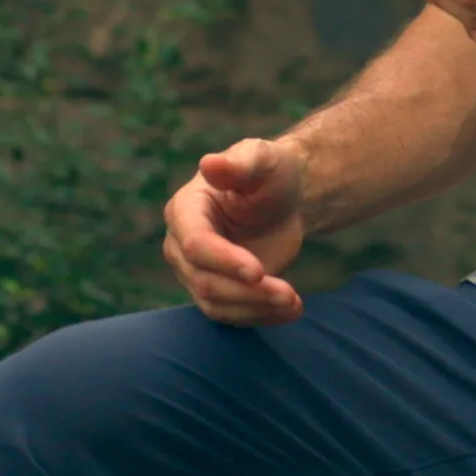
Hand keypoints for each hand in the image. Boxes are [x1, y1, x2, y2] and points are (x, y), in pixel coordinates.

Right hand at [163, 137, 307, 324]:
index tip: (259, 271)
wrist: (283, 199)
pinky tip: (290, 310)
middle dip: (246, 292)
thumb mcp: (261, 159)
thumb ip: (238, 163)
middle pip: (204, 281)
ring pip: (215, 304)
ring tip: (294, 303)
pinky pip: (231, 315)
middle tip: (288, 294)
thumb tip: (209, 164)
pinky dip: (261, 317)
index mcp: (185, 210)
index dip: (224, 261)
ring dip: (255, 309)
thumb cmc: (269, 173)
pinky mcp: (218, 292)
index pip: (194, 245)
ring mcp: (197, 272)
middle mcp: (181, 246)